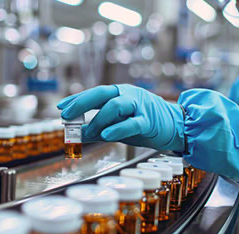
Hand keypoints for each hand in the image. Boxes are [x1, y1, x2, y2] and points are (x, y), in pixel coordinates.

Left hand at [57, 84, 184, 150]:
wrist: (177, 126)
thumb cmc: (145, 124)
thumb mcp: (119, 125)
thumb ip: (99, 128)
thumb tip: (78, 135)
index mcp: (120, 93)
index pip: (94, 93)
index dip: (77, 99)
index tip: (61, 107)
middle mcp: (129, 95)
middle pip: (101, 93)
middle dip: (81, 103)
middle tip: (67, 116)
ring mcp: (140, 106)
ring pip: (115, 105)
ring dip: (98, 120)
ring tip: (88, 132)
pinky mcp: (149, 121)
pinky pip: (132, 123)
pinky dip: (117, 128)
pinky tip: (104, 135)